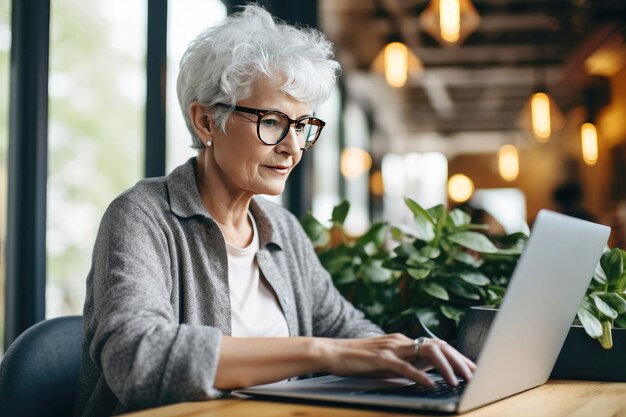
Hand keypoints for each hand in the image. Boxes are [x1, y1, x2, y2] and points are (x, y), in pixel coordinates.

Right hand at [320, 333, 475, 386]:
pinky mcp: (381, 358)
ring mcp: (391, 348)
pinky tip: (431, 384)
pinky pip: (405, 366)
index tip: (471, 368)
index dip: (457, 357)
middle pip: (437, 346)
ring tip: (457, 381)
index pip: (436, 345)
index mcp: (403, 341)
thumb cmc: (358, 360)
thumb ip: (407, 363)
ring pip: (426, 353)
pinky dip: (420, 376)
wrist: (332, 352)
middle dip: (458, 360)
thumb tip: (429, 372)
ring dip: (445, 367)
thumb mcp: (388, 361)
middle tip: (473, 374)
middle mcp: (401, 341)